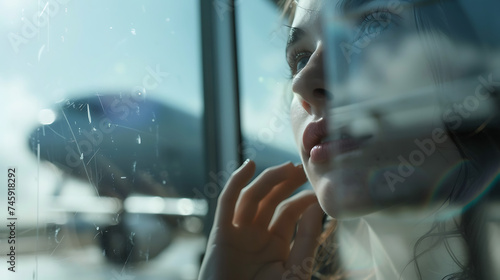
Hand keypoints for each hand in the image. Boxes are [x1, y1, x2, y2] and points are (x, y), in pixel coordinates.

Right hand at [198, 160, 324, 279]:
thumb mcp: (296, 270)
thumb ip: (306, 239)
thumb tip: (315, 207)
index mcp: (276, 245)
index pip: (290, 213)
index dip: (303, 199)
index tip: (318, 188)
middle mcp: (256, 235)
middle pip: (271, 200)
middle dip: (286, 182)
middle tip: (302, 168)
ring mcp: (238, 233)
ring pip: (253, 198)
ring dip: (268, 180)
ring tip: (288, 167)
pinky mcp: (221, 234)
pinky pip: (227, 203)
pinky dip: (236, 182)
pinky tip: (250, 166)